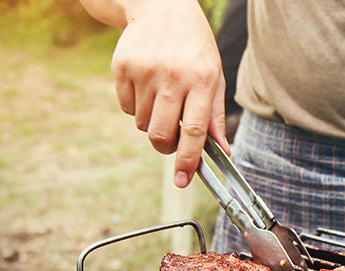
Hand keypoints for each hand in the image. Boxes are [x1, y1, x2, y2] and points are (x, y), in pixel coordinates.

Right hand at [110, 0, 227, 186]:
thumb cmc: (194, 47)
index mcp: (201, 79)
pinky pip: (126, 107)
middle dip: (165, 147)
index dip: (188, 159)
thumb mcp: (214, 75)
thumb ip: (214, 116)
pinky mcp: (121, 67)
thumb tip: (222, 152)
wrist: (161, 6)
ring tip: (162, 97)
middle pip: (161, 134)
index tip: (183, 179)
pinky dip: (136, 106)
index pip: (194, 130)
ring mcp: (144, 71)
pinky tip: (146, 84)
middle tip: (171, 140)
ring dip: (152, 121)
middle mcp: (172, 76)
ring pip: (142, 123)